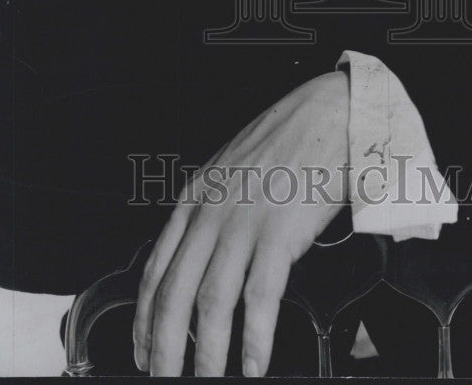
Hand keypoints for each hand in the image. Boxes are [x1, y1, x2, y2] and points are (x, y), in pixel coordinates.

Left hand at [133, 71, 349, 376]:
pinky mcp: (279, 232)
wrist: (331, 115)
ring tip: (205, 382)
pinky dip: (253, 340)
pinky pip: (259, 298)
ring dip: (205, 355)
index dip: (143, 316)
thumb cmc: (289, 140)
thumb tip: (203, 252)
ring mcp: (243, 222)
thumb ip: (213, 207)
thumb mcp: (232, 168)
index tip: (140, 347)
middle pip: (173, 293)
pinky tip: (253, 366)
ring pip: (210, 303)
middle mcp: (211, 211)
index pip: (155, 267)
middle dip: (162, 347)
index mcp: (196, 196)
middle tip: (161, 378)